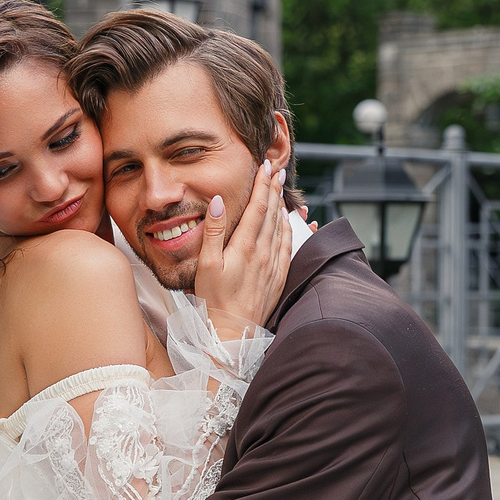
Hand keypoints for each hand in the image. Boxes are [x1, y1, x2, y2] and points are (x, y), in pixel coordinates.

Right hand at [191, 157, 292, 333]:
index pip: (258, 208)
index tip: (265, 166)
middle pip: (273, 214)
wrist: (233, 332)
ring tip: (281, 190)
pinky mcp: (278, 278)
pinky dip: (292, 230)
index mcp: (246, 247)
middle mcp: (264, 253)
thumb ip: (213, 231)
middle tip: (276, 170)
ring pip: (283, 228)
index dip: (262, 185)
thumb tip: (217, 202)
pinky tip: (292, 224)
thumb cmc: (214, 300)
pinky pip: (290, 248)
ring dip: (282, 207)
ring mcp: (274, 266)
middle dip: (274, 190)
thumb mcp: (207, 264)